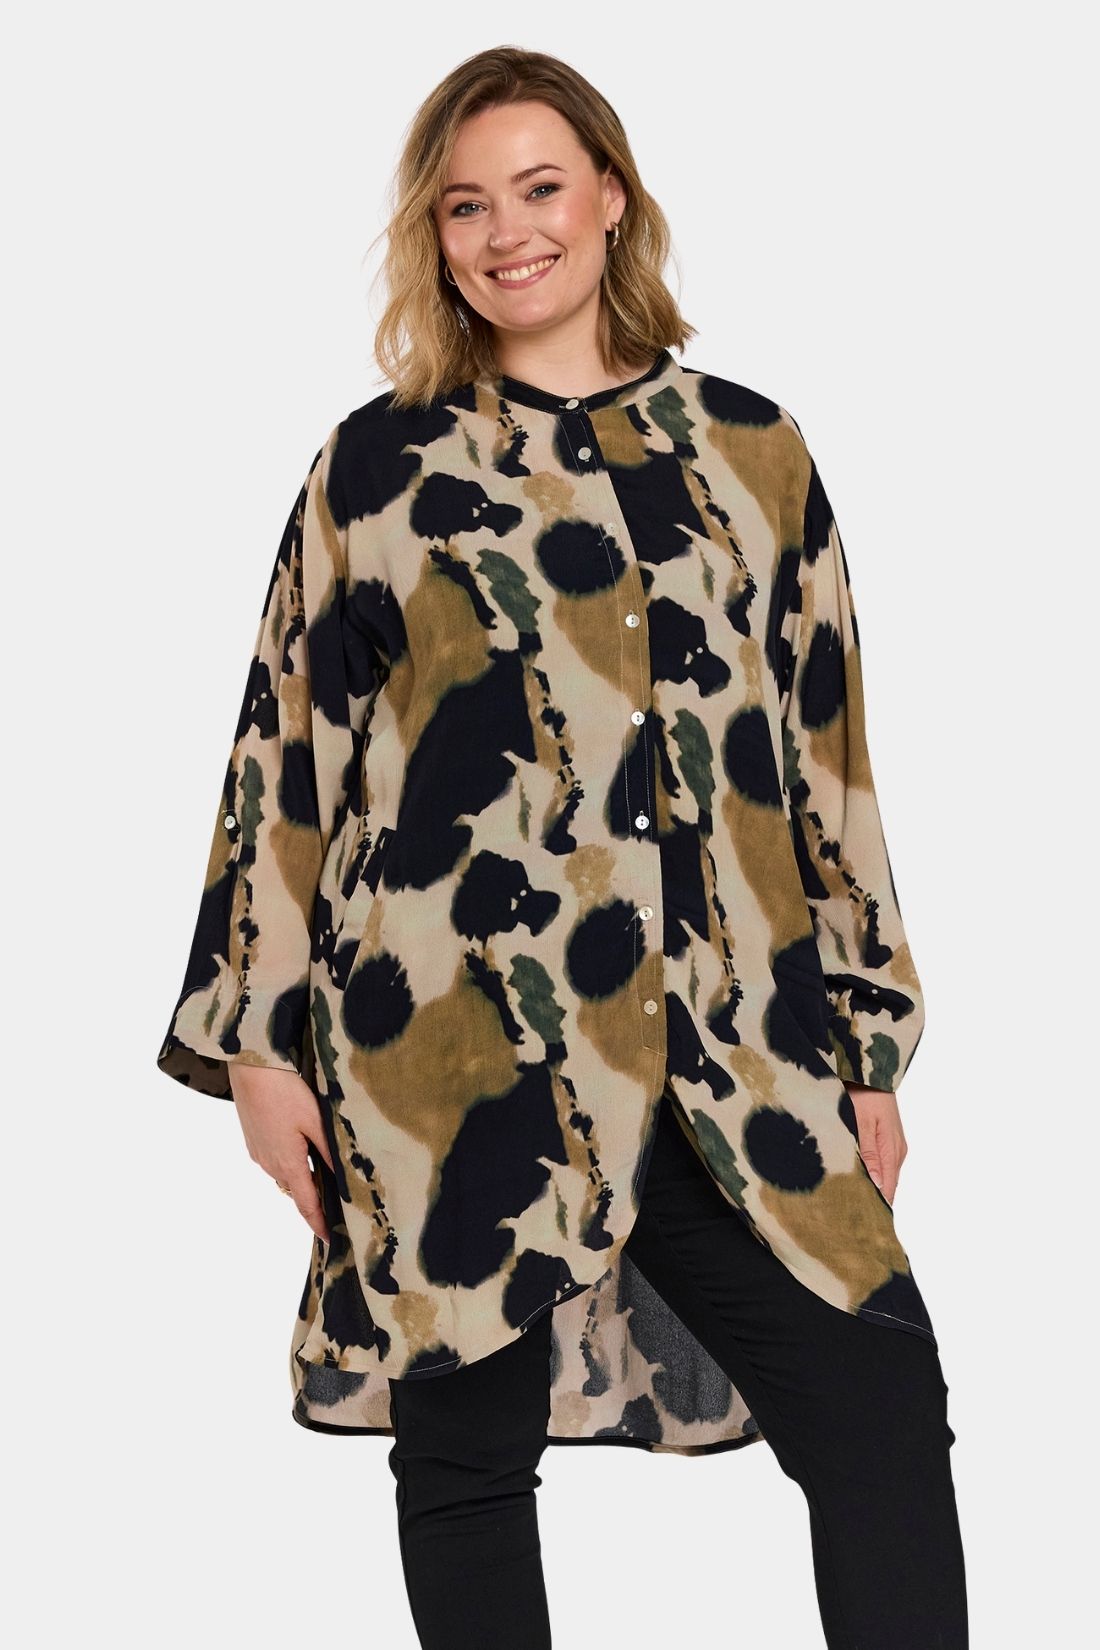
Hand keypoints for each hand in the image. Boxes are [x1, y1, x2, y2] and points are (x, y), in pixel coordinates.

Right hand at [228, 1065, 335, 1243]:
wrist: (251, 1065)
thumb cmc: (285, 1091)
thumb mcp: (316, 1121)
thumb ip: (330, 1152)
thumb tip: (345, 1179)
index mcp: (288, 1163)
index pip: (307, 1205)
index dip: (319, 1224)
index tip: (330, 1239)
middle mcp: (269, 1164)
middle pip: (296, 1191)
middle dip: (314, 1201)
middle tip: (335, 1206)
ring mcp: (258, 1151)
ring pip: (285, 1174)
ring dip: (302, 1179)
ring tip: (323, 1177)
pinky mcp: (253, 1139)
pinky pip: (274, 1160)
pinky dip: (290, 1163)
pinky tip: (301, 1149)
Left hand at [846, 1083, 907, 1204]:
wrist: (874, 1075)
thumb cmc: (866, 1095)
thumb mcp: (862, 1123)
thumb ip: (868, 1153)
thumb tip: (876, 1183)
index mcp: (891, 1150)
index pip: (888, 1187)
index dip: (880, 1204)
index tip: (867, 1220)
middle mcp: (897, 1151)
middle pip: (888, 1184)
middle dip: (875, 1198)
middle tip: (855, 1215)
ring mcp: (894, 1146)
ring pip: (886, 1174)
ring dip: (874, 1186)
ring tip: (855, 1201)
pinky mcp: (889, 1140)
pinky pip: (883, 1163)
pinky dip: (874, 1173)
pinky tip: (861, 1178)